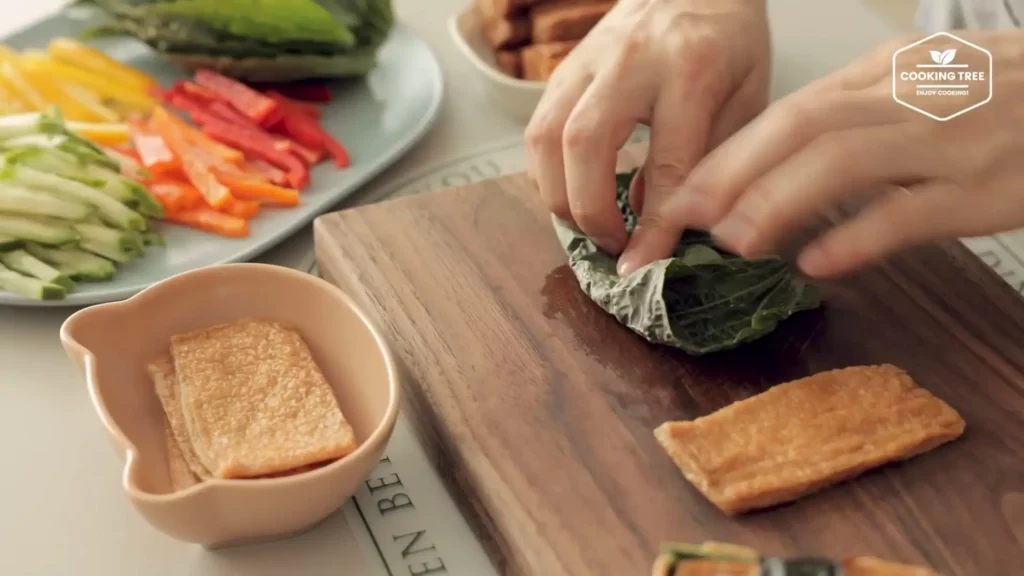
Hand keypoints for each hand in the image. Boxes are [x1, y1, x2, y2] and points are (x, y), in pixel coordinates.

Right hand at [525, 0, 770, 268]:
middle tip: (612, 244)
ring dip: (557, 195)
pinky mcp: (563, 69)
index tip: (642, 266)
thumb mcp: (746, 100)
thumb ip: (709, 160)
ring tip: (588, 224)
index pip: (667, 164)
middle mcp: (631, 62)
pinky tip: (570, 192)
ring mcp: (587, 61)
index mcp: (693, 69)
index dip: (652, 226)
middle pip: (584, 145)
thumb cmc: (729, 42)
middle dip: (589, 210)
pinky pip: (537, 129)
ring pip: (546, 137)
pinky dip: (546, 173)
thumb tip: (662, 222)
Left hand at [660, 29, 1023, 278]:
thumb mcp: (921, 85)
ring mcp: (946, 141)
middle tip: (685, 217)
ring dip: (777, 201)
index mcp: (884, 73)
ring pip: (844, 161)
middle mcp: (906, 98)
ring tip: (733, 241)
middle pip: (801, 127)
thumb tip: (776, 162)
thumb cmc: (1000, 96)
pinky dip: (855, 237)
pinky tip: (816, 262)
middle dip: (733, 173)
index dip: (729, 154)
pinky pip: (908, 212)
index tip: (684, 192)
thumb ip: (853, 116)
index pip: (789, 110)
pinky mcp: (982, 188)